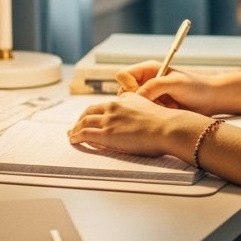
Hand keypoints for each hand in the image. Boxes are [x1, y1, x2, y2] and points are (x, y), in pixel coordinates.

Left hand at [67, 92, 202, 158]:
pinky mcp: (106, 134)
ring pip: (84, 122)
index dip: (97, 112)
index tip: (93, 117)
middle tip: (77, 126)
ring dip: (76, 128)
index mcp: (126, 100)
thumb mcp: (153, 109)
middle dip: (82, 118)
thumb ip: (143, 110)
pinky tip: (73, 140)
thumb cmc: (166, 123)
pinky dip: (76, 137)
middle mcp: (115, 107)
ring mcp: (109, 120)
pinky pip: (85, 134)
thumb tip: (144, 119)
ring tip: (72, 135)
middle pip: (90, 111)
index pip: (106, 105)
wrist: (168, 128)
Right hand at [115, 61, 222, 114]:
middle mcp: (146, 81)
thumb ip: (155, 86)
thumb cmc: (196, 87)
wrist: (212, 100)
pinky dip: (153, 115)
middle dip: (138, 101)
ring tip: (166, 108)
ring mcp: (150, 95)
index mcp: (148, 70)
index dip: (128, 86)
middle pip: (124, 92)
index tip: (142, 95)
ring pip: (133, 105)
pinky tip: (169, 113)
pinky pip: (143, 114)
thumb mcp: (176, 84)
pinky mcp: (154, 108)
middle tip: (158, 104)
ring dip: (147, 109)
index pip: (123, 76)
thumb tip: (136, 96)